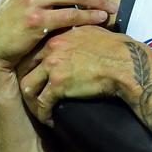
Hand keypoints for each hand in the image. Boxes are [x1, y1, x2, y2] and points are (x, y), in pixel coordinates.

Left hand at [19, 25, 136, 124]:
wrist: (126, 63)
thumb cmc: (116, 48)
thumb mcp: (93, 31)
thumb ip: (79, 32)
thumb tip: (80, 37)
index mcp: (58, 35)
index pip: (34, 51)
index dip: (32, 66)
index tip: (37, 78)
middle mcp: (51, 48)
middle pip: (25, 68)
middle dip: (29, 83)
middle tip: (34, 96)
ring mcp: (53, 66)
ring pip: (28, 86)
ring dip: (32, 101)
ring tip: (40, 110)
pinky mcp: (58, 84)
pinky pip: (42, 102)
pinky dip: (44, 114)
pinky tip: (50, 120)